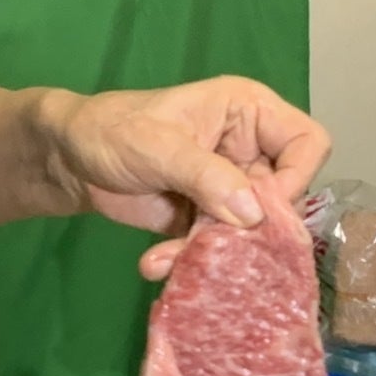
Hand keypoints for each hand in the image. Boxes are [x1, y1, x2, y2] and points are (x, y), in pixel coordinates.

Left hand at [46, 76, 330, 279]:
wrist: (67, 160)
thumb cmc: (112, 131)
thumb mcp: (158, 146)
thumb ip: (206, 176)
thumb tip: (253, 214)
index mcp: (249, 113)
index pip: (308, 143)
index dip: (297, 178)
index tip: (263, 209)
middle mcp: (248, 150)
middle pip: (282, 198)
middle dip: (249, 229)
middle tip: (213, 244)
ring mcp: (227, 188)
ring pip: (249, 230)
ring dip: (214, 251)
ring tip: (169, 259)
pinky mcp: (204, 219)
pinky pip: (216, 246)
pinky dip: (189, 259)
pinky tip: (155, 263)